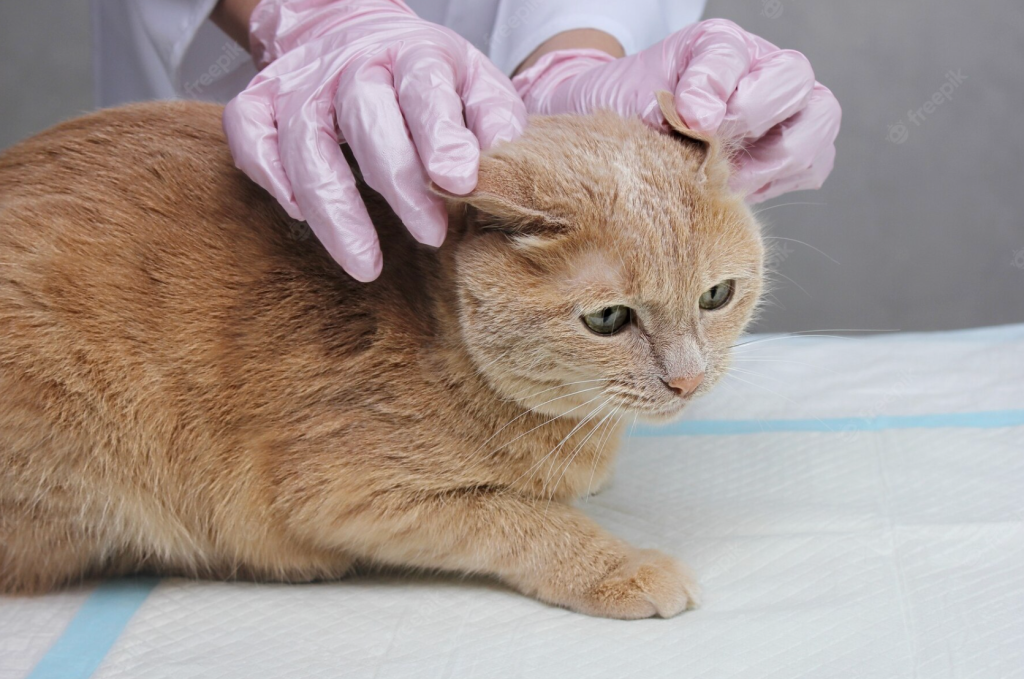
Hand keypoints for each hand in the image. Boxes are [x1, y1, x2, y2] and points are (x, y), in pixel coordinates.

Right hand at [223, 0, 526, 280]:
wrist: (355, 35)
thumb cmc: (424, 79)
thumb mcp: (473, 85)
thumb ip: (493, 122)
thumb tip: (507, 170)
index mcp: (412, 54)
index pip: (424, 88)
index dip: (441, 135)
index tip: (460, 181)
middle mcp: (351, 63)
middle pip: (366, 117)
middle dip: (399, 182)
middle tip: (431, 236)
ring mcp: (300, 83)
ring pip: (305, 141)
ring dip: (335, 207)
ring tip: (367, 264)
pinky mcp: (258, 102)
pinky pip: (249, 136)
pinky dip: (269, 176)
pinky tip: (299, 215)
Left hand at [512, 19, 841, 202]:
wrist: (623, 140)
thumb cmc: (629, 114)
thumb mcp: (632, 99)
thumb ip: (670, 103)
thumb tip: (706, 120)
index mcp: (717, 46)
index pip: (729, 56)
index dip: (710, 91)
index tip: (686, 122)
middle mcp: (761, 68)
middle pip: (795, 81)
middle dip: (754, 121)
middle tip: (716, 152)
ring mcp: (783, 108)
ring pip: (818, 123)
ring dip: (775, 159)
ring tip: (729, 178)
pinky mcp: (789, 151)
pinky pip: (813, 165)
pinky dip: (781, 181)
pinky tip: (741, 188)